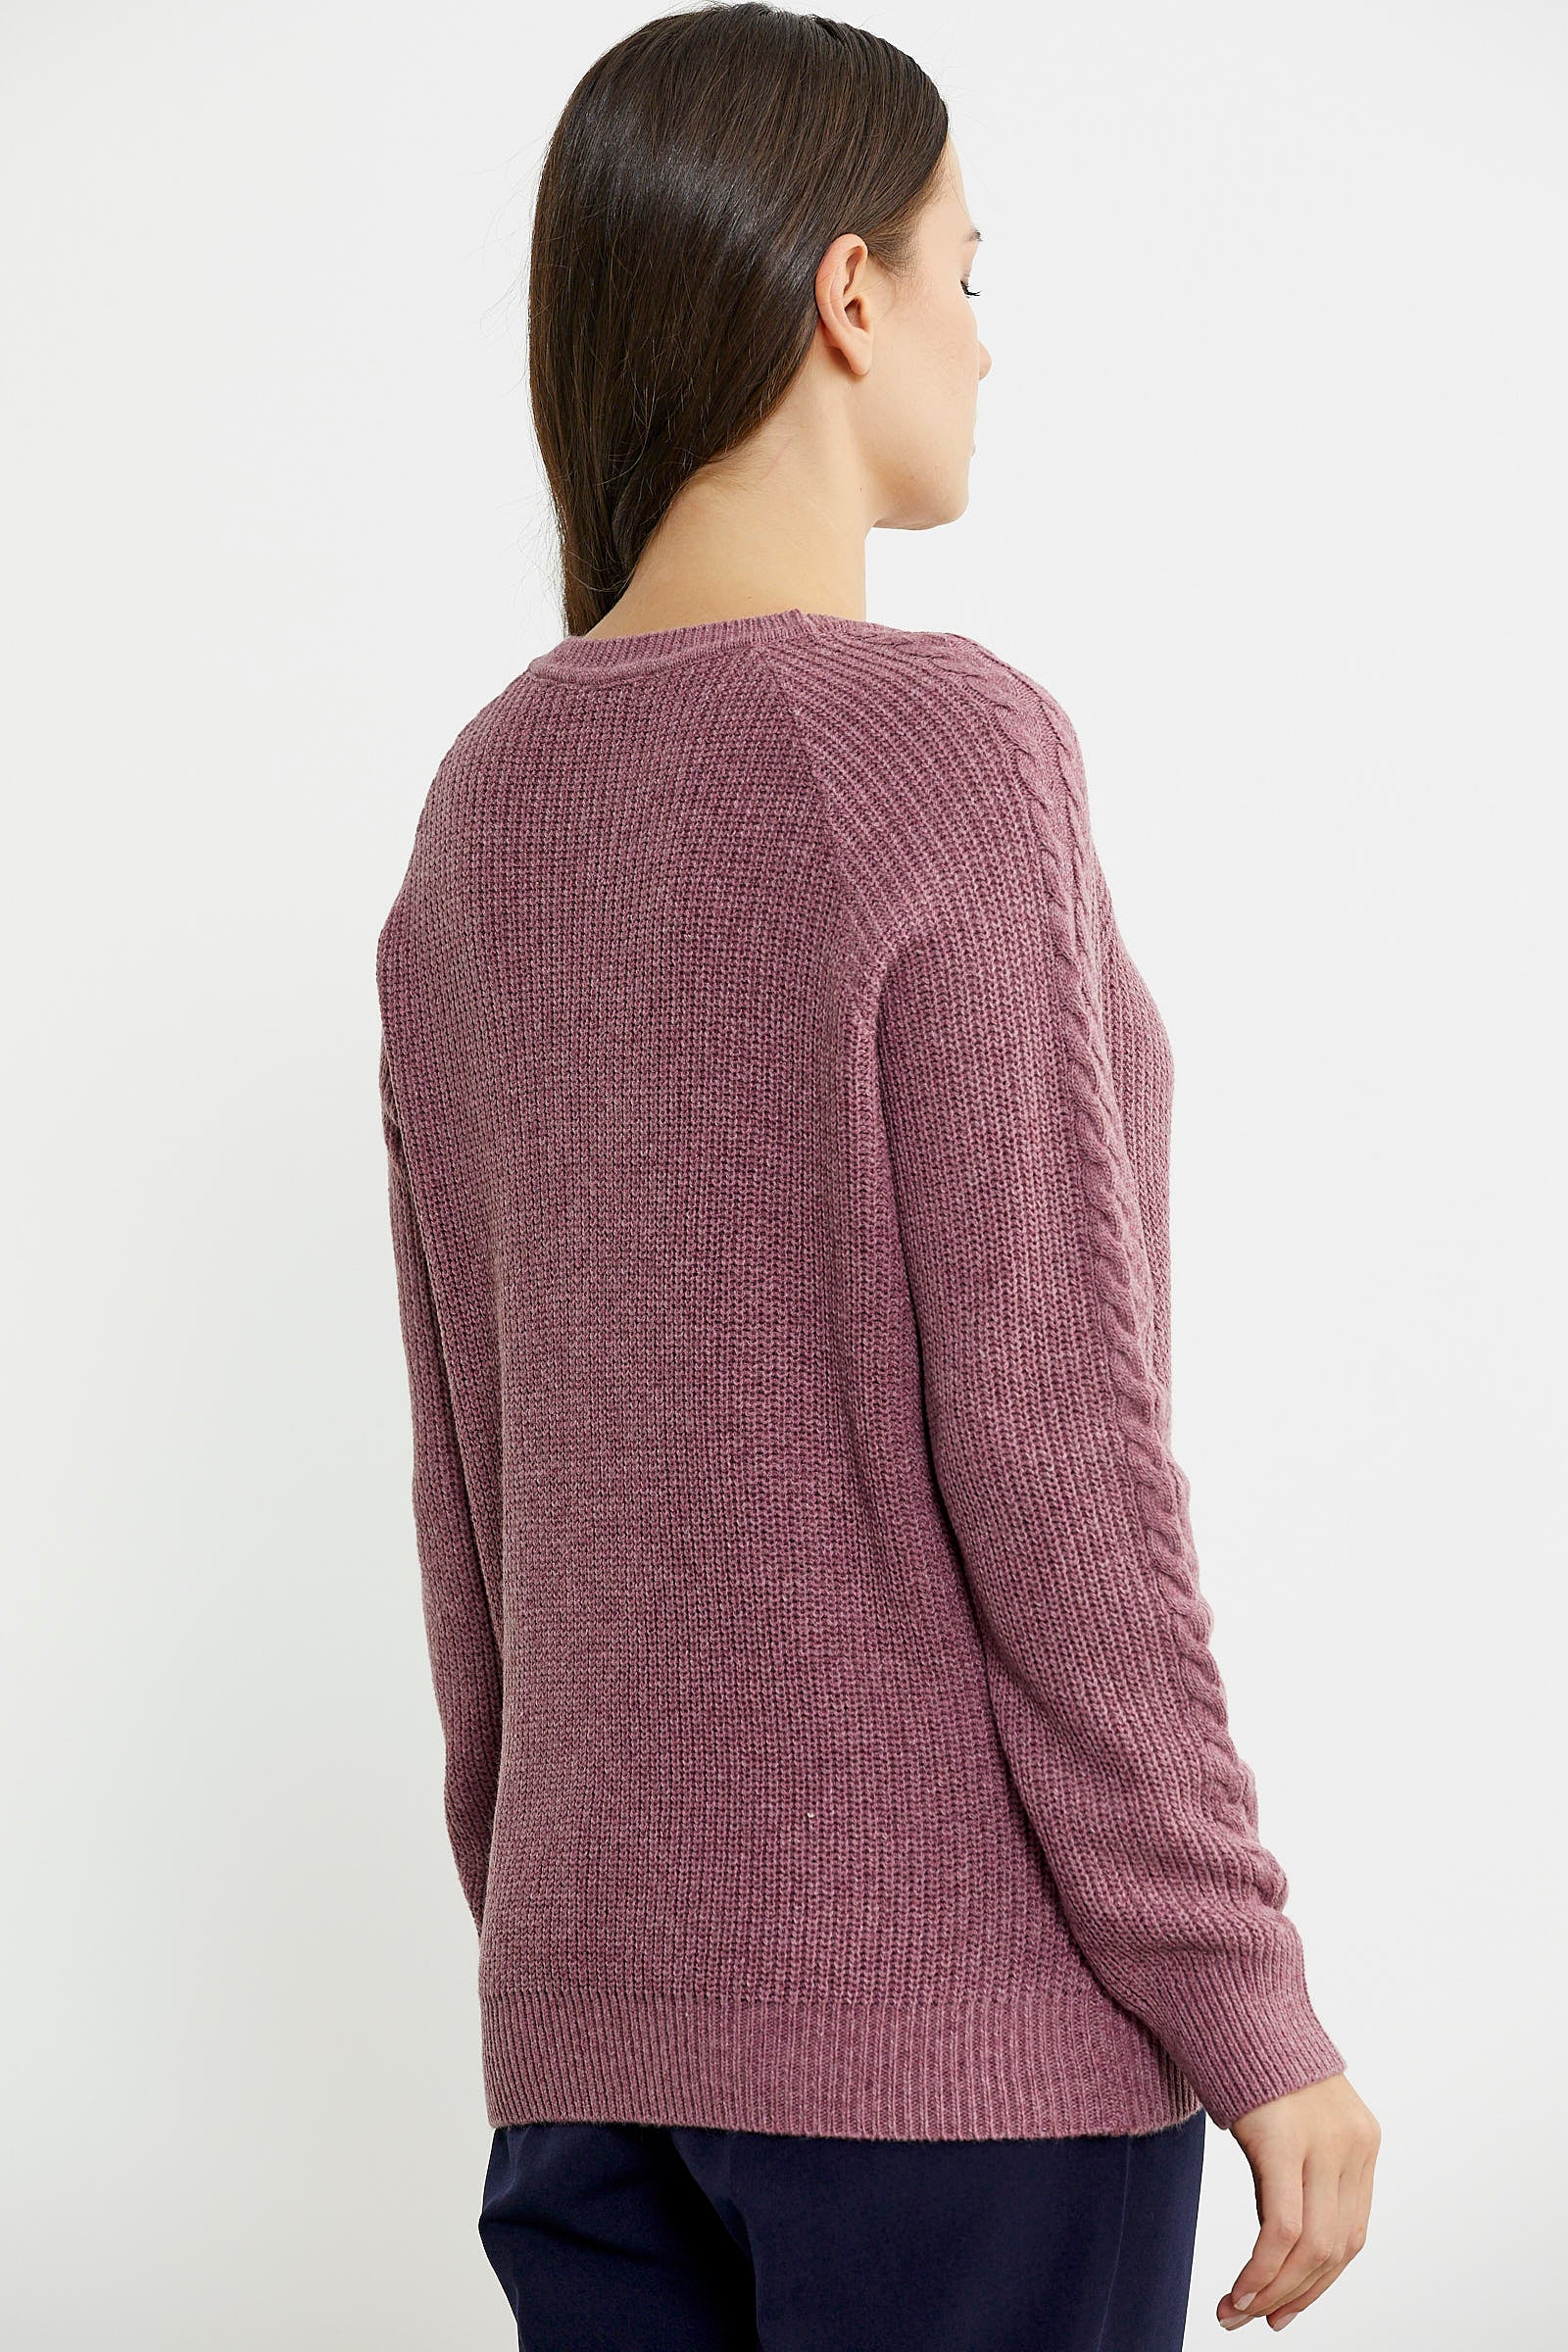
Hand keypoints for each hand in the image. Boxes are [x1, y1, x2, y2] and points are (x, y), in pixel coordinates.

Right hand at [1216, 2072, 1379, 2330]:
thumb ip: (1295, 2167)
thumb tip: (1276, 2238)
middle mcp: (1353, 2144)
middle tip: (1252, 2320)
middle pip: (1335, 2249)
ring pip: (1311, 2248)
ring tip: (1235, 2311)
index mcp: (1361, 2141)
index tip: (1280, 2308)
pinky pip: (1282, 2228)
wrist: (1230, 1987)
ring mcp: (1323, 2139)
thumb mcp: (1287, 2116)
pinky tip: (1238, 2289)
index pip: (1349, 2235)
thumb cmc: (1248, 2051)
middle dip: (1293, 2296)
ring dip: (1272, 2291)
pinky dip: (1261, 2270)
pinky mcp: (1283, 2136)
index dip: (1316, 2283)